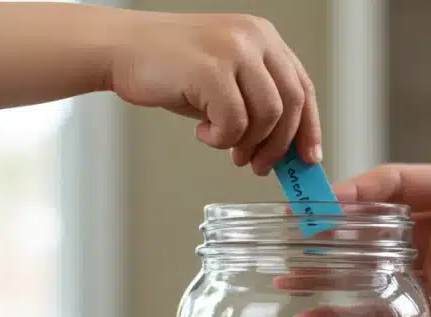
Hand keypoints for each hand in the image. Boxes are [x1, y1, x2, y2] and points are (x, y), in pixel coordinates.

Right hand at [110, 12, 320, 173]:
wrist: (121, 50)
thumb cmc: (169, 66)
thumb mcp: (224, 80)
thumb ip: (255, 104)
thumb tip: (280, 147)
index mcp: (262, 37)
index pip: (302, 85)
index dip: (309, 126)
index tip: (308, 157)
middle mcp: (254, 38)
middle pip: (292, 103)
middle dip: (278, 145)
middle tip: (259, 165)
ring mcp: (234, 50)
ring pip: (267, 115)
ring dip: (247, 143)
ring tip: (224, 146)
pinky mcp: (212, 70)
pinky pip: (234, 122)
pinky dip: (221, 138)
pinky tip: (202, 133)